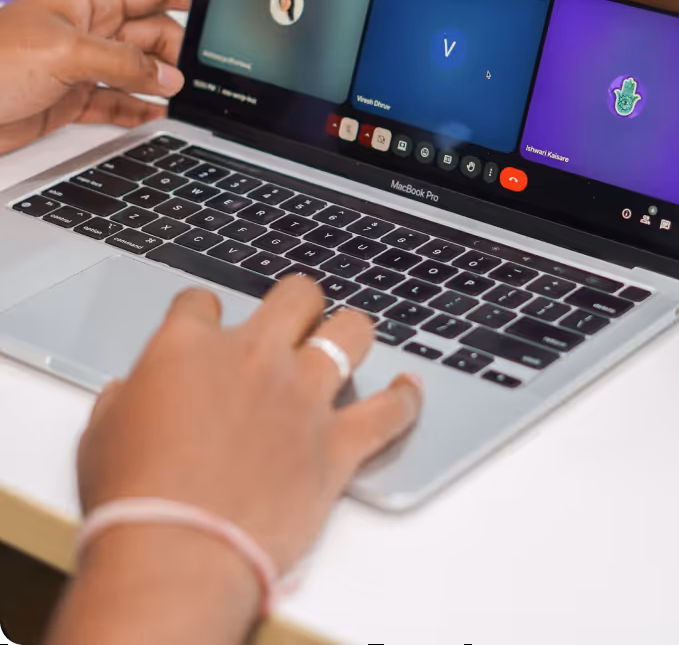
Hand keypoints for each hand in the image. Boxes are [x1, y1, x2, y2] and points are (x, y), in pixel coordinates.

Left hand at [0, 0, 192, 153]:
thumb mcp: (66, 53)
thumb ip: (122, 63)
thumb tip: (166, 76)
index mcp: (85, 2)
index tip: (214, 3)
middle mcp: (87, 32)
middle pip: (150, 34)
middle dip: (175, 51)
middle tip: (190, 73)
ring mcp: (80, 66)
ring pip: (136, 71)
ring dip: (159, 84)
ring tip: (180, 97)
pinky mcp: (71, 99)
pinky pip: (116, 102)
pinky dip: (137, 111)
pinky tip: (154, 116)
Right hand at [78, 277, 421, 581]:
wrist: (176, 552)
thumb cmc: (134, 499)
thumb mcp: (101, 436)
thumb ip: (123, 401)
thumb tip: (127, 395)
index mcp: (190, 347)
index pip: (201, 300)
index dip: (203, 312)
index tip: (206, 325)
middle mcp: (254, 358)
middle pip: (295, 294)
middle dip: (297, 302)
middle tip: (294, 321)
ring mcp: (302, 397)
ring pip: (350, 332)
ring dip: (350, 333)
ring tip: (348, 340)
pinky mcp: (336, 445)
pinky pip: (389, 412)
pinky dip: (404, 400)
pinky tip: (409, 392)